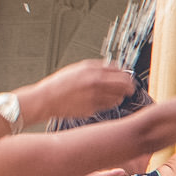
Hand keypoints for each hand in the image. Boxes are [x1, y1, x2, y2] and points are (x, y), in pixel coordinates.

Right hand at [19, 59, 134, 124]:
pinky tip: (103, 101)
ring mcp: (94, 96)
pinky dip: (110, 103)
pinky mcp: (92, 108)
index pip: (121, 71)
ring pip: (119, 97)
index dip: (126, 75)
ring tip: (113, 95)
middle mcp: (95, 82)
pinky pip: (109, 106)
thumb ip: (98, 67)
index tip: (127, 77)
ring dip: (119, 96)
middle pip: (125, 84)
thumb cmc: (60, 84)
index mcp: (92, 70)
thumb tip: (116, 67)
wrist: (46, 99)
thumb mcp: (78, 68)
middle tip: (128, 88)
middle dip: (129, 86)